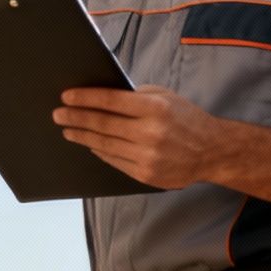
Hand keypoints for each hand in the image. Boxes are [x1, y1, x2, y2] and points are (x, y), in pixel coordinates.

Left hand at [53, 85, 218, 189]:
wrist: (212, 151)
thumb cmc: (186, 119)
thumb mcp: (166, 97)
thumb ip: (136, 96)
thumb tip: (102, 97)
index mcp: (155, 108)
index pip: (111, 101)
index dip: (85, 98)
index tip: (66, 96)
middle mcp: (151, 133)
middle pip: (103, 124)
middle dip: (76, 118)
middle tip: (58, 114)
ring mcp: (147, 156)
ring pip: (104, 145)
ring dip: (82, 136)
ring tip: (68, 129)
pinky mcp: (145, 174)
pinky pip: (114, 160)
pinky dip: (99, 151)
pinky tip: (89, 144)